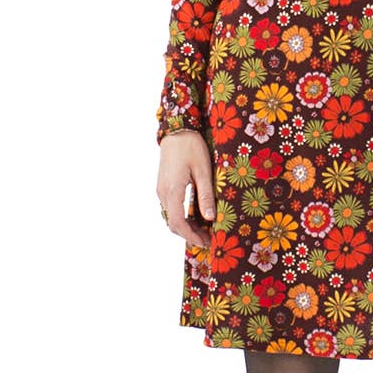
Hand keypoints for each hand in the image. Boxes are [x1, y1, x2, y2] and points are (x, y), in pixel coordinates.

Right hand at [156, 130, 215, 247]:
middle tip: (209, 239)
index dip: (191, 236)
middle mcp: (163, 193)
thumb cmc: (191, 147)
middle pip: (173, 223)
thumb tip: (210, 218)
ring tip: (205, 230)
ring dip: (186, 226)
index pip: (178, 223)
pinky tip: (196, 216)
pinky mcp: (164, 186)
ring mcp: (161, 190)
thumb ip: (205, 196)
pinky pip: (171, 207)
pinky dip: (182, 216)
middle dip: (190, 235)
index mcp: (172, 191)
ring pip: (171, 216)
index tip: (206, 242)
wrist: (177, 129)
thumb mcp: (203, 171)